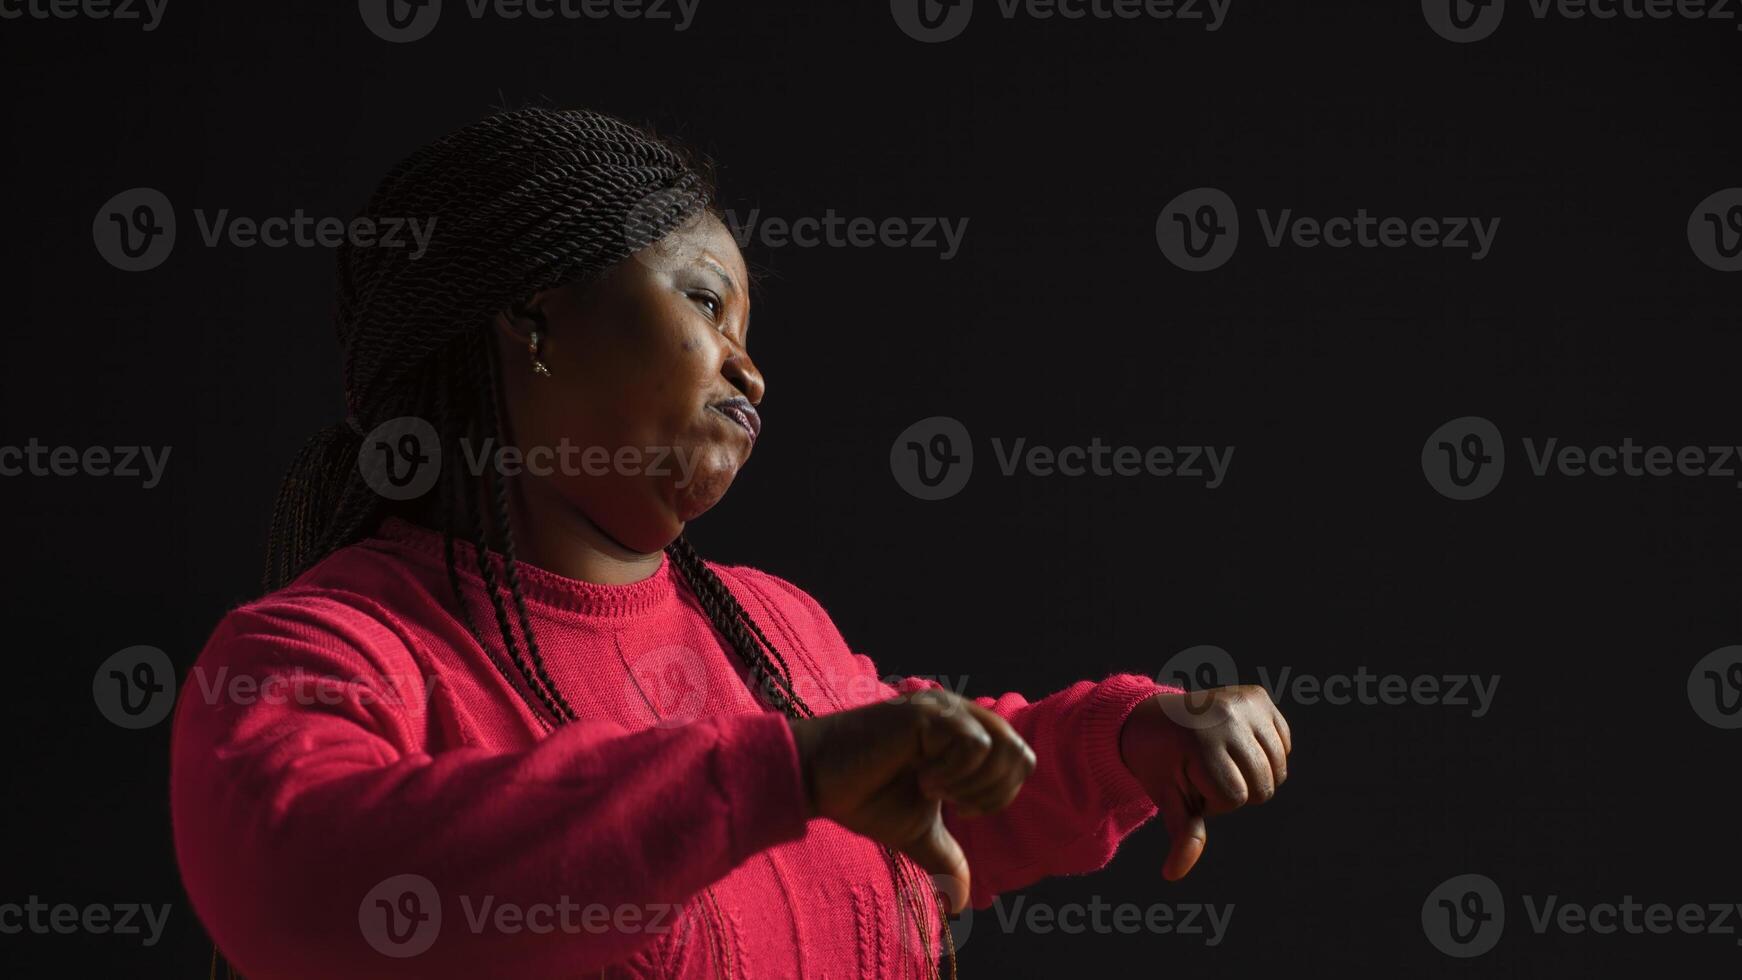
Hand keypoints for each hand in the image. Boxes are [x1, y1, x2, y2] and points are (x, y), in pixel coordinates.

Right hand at [787, 690, 1035, 911]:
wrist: (818, 779)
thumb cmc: (864, 797)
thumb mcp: (917, 832)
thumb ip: (947, 857)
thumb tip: (962, 905)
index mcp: (964, 733)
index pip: (1020, 760)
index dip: (998, 795)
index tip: (957, 807)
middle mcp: (959, 714)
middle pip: (1020, 753)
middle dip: (990, 792)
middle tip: (949, 802)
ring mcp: (943, 709)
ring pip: (1001, 745)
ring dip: (970, 782)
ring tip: (930, 787)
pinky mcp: (926, 713)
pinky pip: (973, 743)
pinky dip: (953, 773)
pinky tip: (921, 778)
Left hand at [1118, 686, 1291, 880]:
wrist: (1148, 718)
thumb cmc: (1159, 763)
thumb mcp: (1168, 798)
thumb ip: (1183, 834)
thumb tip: (1173, 875)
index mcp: (1202, 744)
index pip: (1238, 798)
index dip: (1214, 802)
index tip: (1190, 782)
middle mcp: (1227, 717)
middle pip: (1264, 786)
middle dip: (1237, 789)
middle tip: (1205, 771)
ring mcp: (1244, 702)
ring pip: (1278, 767)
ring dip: (1252, 772)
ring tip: (1220, 757)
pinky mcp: (1257, 695)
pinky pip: (1283, 742)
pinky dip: (1266, 750)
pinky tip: (1236, 742)